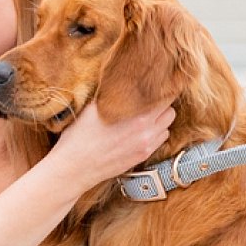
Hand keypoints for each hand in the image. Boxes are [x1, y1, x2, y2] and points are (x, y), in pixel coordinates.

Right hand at [50, 98, 176, 189]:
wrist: (75, 166)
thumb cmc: (80, 135)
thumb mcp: (94, 106)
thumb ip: (115, 93)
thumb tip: (123, 79)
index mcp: (137, 114)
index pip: (165, 97)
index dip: (161, 89)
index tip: (153, 86)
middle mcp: (147, 131)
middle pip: (170, 112)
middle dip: (162, 105)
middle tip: (148, 101)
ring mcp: (146, 145)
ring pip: (167, 127)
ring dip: (159, 120)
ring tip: (144, 117)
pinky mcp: (142, 156)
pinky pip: (160, 140)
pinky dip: (155, 134)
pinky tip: (139, 131)